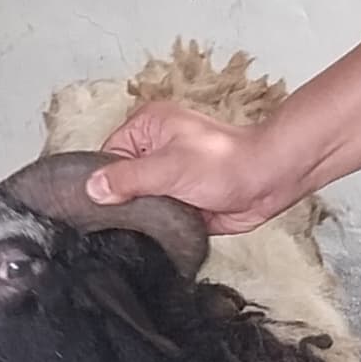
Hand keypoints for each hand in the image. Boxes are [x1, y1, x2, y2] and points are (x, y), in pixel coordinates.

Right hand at [86, 104, 299, 238]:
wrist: (268, 182)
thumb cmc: (227, 162)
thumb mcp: (169, 168)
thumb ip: (128, 179)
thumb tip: (92, 188)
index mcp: (146, 127)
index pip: (107, 156)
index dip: (104, 181)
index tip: (99, 205)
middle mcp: (154, 149)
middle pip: (120, 181)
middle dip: (123, 202)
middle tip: (122, 220)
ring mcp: (168, 176)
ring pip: (138, 202)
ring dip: (142, 216)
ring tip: (144, 225)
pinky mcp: (180, 200)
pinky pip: (156, 216)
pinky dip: (156, 226)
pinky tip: (156, 234)